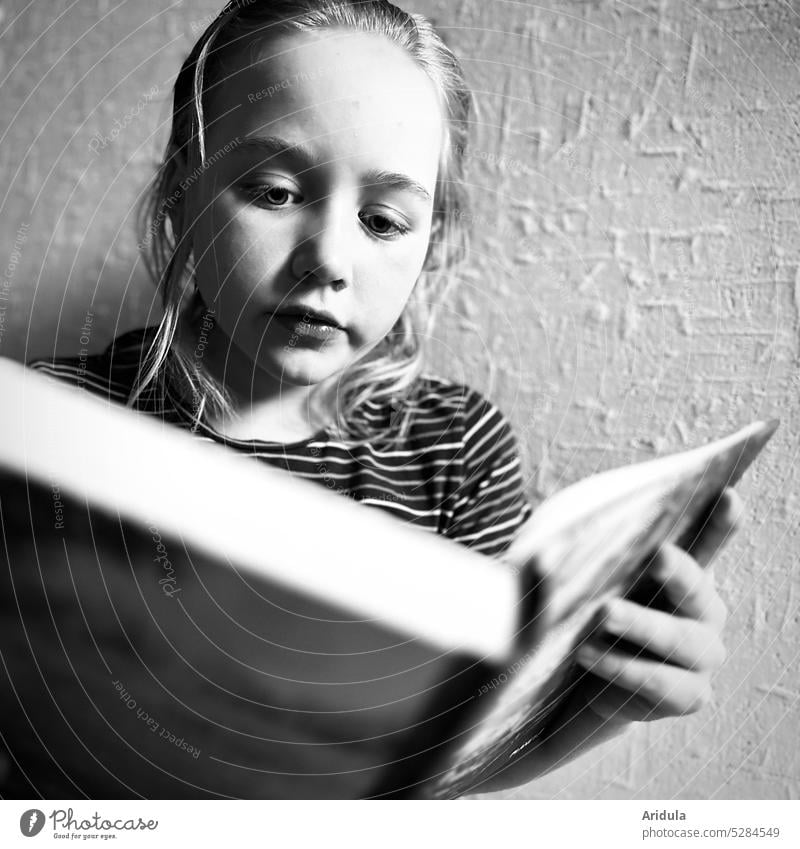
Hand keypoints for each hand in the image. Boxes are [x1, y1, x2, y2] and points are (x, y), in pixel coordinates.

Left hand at [573, 488, 743, 722]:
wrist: (579, 679)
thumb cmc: (583, 610)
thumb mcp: (579, 577)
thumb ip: (577, 558)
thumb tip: (545, 553)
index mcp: (682, 572)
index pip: (707, 540)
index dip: (721, 520)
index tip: (728, 495)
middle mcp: (703, 610)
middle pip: (698, 589)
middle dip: (679, 572)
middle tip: (658, 555)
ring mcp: (703, 655)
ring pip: (681, 639)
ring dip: (643, 624)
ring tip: (603, 614)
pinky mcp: (689, 695)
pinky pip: (661, 682)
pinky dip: (624, 667)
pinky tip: (588, 654)